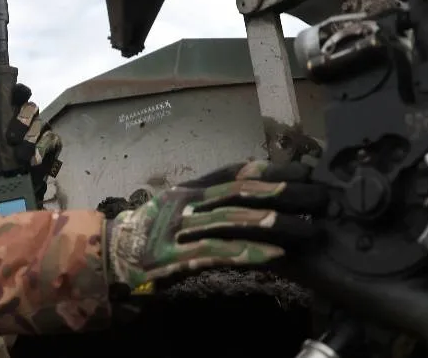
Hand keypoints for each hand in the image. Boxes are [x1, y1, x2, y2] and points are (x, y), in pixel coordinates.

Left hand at [0, 83, 62, 202]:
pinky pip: (52, 140)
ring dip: (30, 139)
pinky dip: (42, 149)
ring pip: (42, 124)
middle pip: (32, 107)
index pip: (18, 95)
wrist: (5, 191)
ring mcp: (41, 133)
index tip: (18, 92)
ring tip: (20, 156)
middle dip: (23, 119)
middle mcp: (28, 120)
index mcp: (10, 114)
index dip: (20, 90)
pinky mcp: (51, 147)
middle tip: (11, 137)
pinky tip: (33, 160)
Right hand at [104, 158, 326, 290]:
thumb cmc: (145, 235)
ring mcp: (179, 229)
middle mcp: (185, 202)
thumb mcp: (175, 208)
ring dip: (278, 224)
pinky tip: (277, 255)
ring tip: (310, 229)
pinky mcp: (176, 257)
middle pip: (242, 191)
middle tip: (320, 199)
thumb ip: (208, 200)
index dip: (273, 170)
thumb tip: (252, 197)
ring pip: (235, 219)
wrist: (106, 258)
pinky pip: (220, 252)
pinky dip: (251, 252)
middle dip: (285, 194)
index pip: (236, 171)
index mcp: (189, 188)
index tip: (305, 171)